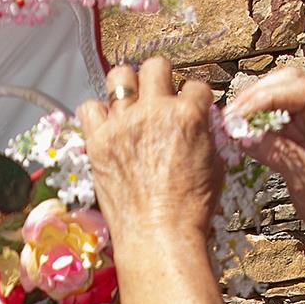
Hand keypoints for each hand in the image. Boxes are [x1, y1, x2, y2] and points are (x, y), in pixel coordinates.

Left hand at [78, 56, 222, 249]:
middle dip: (161, 79)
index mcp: (188, 116)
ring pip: (119, 76)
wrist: (159, 236)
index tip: (190, 110)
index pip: (196, 86)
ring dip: (127, 86)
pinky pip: (89, 108)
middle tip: (159, 98)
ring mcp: (123, 124)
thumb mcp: (215, 168)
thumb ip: (206, 137)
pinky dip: (97, 114)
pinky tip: (107, 127)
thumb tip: (201, 125)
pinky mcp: (98, 141)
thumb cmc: (191, 210)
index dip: (194, 99)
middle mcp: (154, 112)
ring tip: (129, 104)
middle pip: (156, 67)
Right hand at [229, 65, 304, 274]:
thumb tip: (243, 135)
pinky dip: (258, 117)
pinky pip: (279, 110)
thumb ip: (277, 154)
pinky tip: (242, 130)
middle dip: (257, 96)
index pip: (302, 91)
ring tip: (232, 124)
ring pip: (282, 91)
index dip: (266, 98)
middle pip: (291, 82)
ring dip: (254, 105)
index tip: (239, 115)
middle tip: (230, 118)